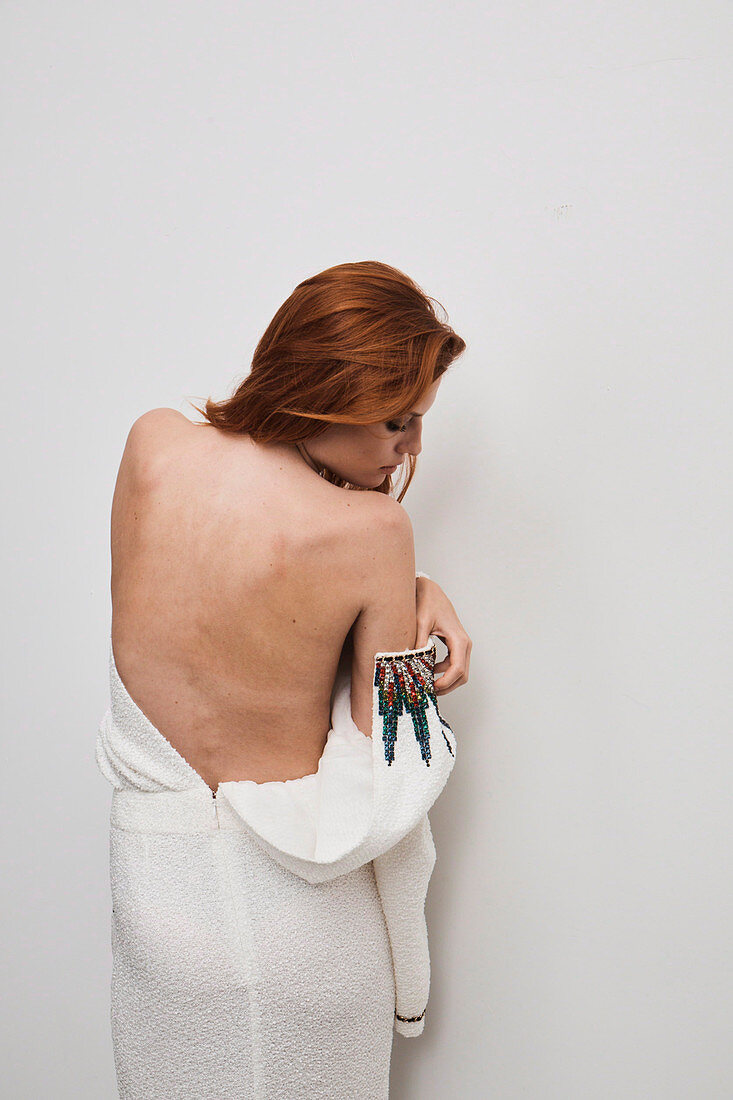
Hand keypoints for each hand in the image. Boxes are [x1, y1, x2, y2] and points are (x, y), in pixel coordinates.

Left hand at [414, 576, 471, 694]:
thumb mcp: (420, 622)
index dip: (446, 683)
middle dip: (446, 686)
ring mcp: (462, 645)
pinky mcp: (456, 645)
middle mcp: (464, 643)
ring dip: (445, 681)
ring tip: (425, 683)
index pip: (458, 669)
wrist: (430, 590)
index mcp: (459, 639)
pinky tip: (427, 672)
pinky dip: (443, 673)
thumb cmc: (427, 602)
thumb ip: (419, 642)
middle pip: (462, 674)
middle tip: (427, 691)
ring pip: (460, 672)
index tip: (431, 688)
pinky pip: (454, 665)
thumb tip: (412, 663)